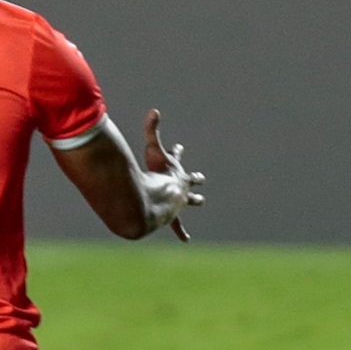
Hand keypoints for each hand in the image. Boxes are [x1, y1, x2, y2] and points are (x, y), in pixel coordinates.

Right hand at [144, 109, 205, 240]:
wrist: (163, 199)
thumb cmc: (157, 176)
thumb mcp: (154, 150)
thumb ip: (151, 130)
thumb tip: (154, 110)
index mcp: (176, 172)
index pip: (177, 159)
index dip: (176, 152)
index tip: (179, 147)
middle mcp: (181, 186)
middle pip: (189, 179)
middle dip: (194, 178)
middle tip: (200, 177)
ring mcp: (179, 201)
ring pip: (189, 200)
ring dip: (193, 199)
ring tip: (199, 200)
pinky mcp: (175, 215)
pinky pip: (179, 225)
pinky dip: (182, 231)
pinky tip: (186, 239)